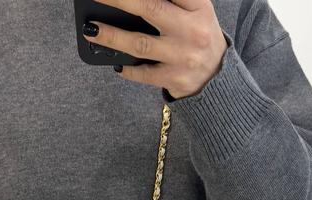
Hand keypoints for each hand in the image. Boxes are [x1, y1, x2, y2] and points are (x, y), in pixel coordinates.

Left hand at [82, 0, 227, 99]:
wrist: (219, 80)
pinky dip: (127, 68)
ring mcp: (182, 56)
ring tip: (92, 30)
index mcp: (198, 7)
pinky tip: (115, 63)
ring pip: (140, 44)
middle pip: (149, 8)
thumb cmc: (200, 38)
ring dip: (111, 36)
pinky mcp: (174, 79)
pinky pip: (143, 73)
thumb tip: (130, 4)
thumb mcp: (196, 12)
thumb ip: (173, 2)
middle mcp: (191, 30)